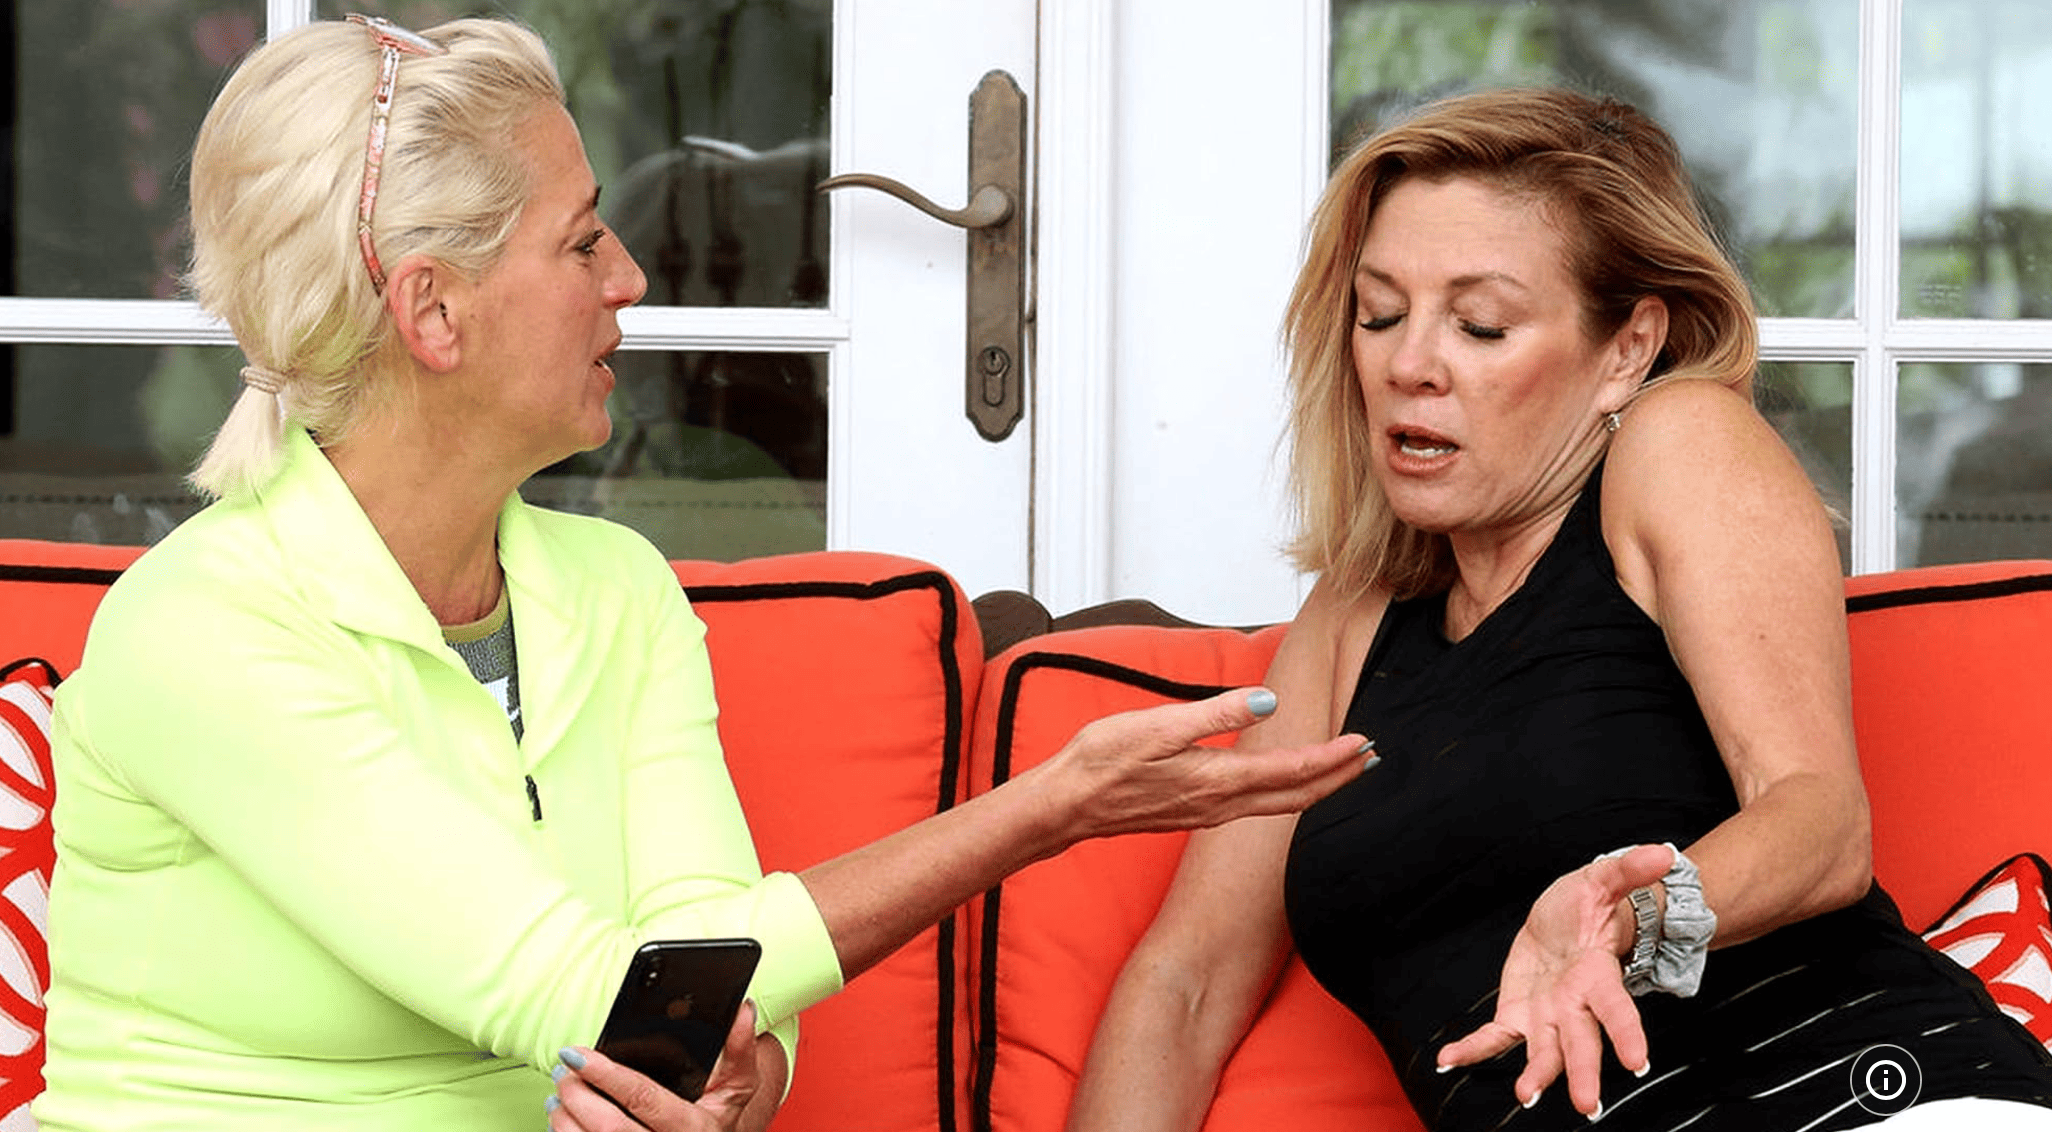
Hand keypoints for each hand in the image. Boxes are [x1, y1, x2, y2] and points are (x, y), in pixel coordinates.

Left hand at [550, 1003, 761, 1131]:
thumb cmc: (718, 1116)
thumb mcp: (737, 1084)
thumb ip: (740, 1048)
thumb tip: (741, 1009)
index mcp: (693, 1128)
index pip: (643, 1098)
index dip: (606, 1074)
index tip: (577, 1053)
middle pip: (609, 1128)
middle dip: (578, 1096)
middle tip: (563, 1071)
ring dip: (565, 1119)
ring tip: (559, 1094)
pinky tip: (563, 1120)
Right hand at [1039, 687, 1372, 840]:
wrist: (1066, 805)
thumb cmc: (1102, 762)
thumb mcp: (1158, 726)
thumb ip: (1217, 714)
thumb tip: (1270, 703)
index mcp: (1218, 781)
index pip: (1293, 772)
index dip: (1334, 758)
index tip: (1366, 742)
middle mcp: (1221, 805)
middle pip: (1296, 797)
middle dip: (1338, 779)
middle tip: (1374, 759)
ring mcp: (1208, 814)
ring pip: (1279, 806)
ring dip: (1315, 787)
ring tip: (1342, 769)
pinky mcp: (1195, 814)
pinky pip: (1257, 808)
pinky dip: (1285, 794)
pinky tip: (1284, 782)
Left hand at [1436, 843, 1674, 1116]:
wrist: (1565, 919)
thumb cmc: (1588, 906)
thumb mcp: (1602, 880)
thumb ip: (1628, 870)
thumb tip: (1662, 853)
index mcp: (1598, 976)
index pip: (1616, 1007)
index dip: (1627, 1033)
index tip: (1637, 1061)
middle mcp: (1575, 1005)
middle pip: (1582, 1042)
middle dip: (1583, 1072)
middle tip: (1588, 1105)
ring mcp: (1546, 1016)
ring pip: (1544, 1051)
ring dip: (1537, 1075)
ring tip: (1526, 1096)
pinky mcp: (1517, 1016)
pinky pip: (1494, 1037)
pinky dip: (1473, 1050)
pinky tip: (1450, 1060)